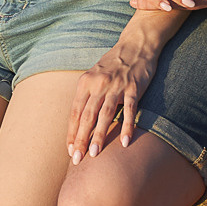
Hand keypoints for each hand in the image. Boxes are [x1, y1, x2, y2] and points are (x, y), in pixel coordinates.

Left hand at [69, 35, 161, 160]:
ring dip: (99, 136)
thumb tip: (79, 121)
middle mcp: (98, 84)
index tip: (70, 150)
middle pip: (87, 116)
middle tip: (77, 160)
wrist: (136, 45)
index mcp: (85, 83)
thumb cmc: (114, 64)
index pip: (75, 112)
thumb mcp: (94, 76)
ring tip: (95, 154)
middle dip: (81, 139)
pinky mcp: (134, 88)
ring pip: (105, 115)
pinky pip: (129, 110)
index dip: (72, 133)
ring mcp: (116, 86)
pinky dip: (127, 127)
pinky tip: (124, 142)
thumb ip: (87, 95)